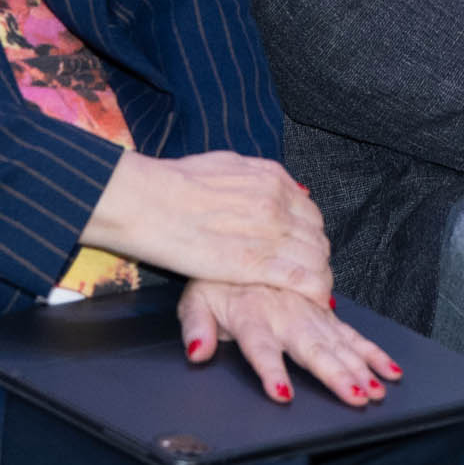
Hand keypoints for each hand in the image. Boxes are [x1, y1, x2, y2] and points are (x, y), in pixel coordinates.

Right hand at [81, 150, 330, 301]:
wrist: (146, 200)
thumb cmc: (172, 182)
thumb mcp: (223, 164)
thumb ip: (253, 176)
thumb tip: (272, 183)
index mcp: (270, 178)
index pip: (309, 212)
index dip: (309, 234)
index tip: (303, 248)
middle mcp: (276, 202)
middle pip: (316, 236)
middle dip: (316, 257)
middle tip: (307, 273)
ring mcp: (268, 233)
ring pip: (314, 259)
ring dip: (318, 277)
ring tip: (312, 291)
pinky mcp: (254, 263)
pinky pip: (300, 278)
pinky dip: (313, 290)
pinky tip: (314, 300)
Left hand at [179, 279, 403, 407]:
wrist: (244, 238)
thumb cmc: (219, 276)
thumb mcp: (195, 298)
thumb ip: (196, 326)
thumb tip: (197, 352)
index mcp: (252, 314)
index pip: (260, 347)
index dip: (271, 370)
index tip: (282, 391)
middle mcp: (285, 314)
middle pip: (311, 348)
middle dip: (335, 374)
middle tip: (355, 396)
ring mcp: (309, 312)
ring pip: (337, 343)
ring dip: (358, 367)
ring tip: (373, 389)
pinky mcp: (324, 311)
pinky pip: (351, 333)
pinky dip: (371, 351)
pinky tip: (386, 369)